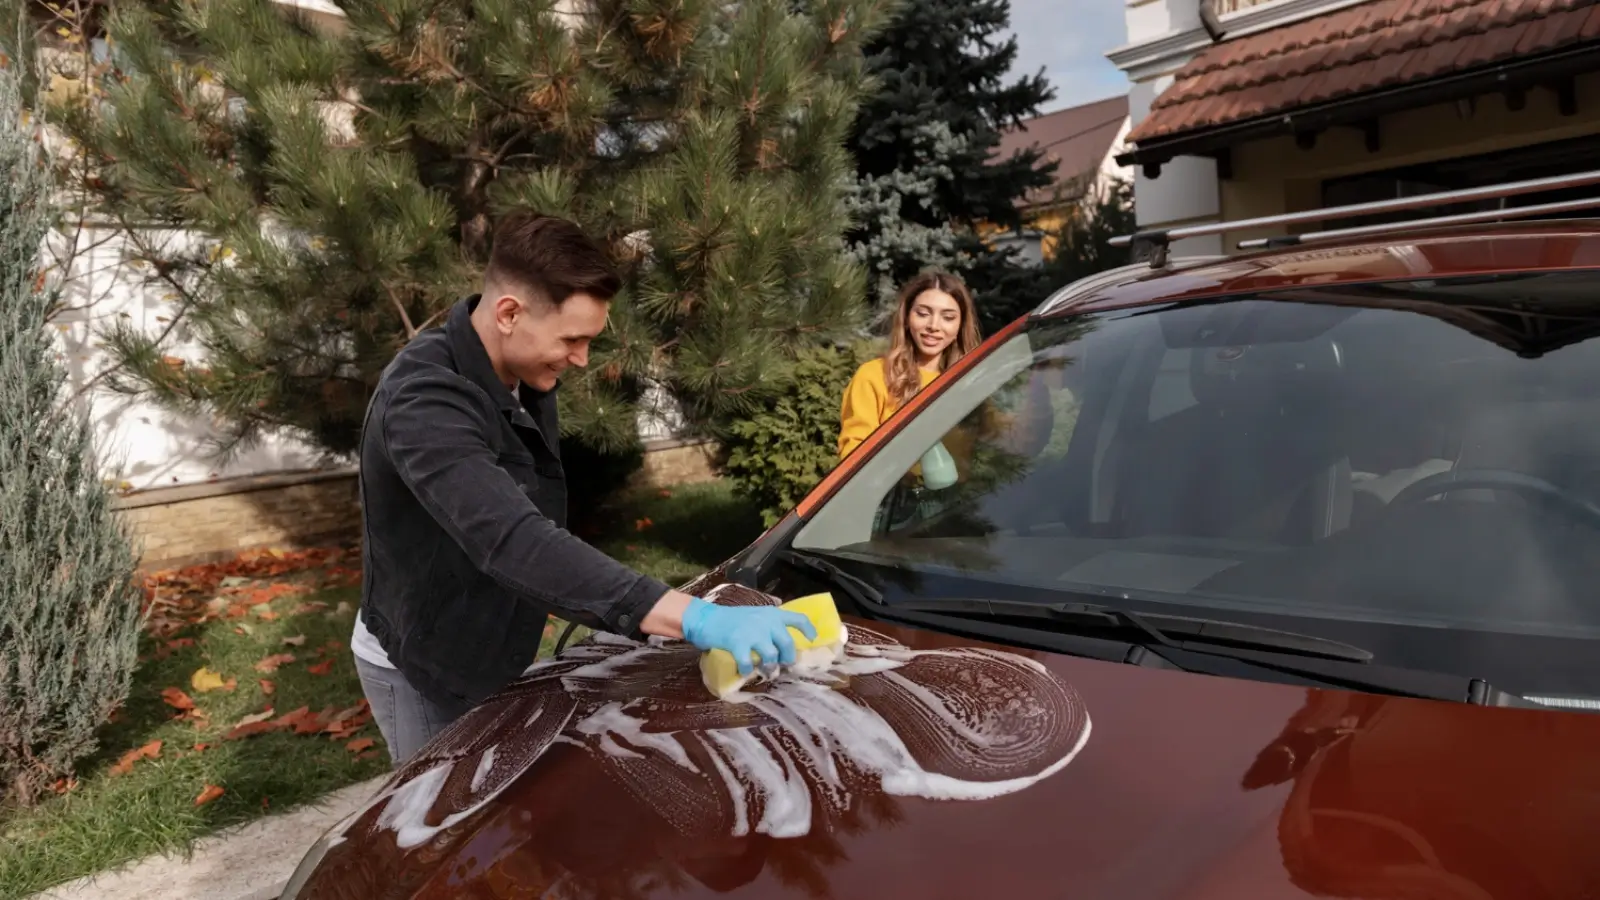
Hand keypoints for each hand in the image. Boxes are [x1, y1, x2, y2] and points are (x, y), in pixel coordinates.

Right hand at [680, 598, 817, 674]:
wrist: (705, 618)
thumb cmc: (730, 619)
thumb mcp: (754, 615)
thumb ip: (768, 625)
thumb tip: (782, 643)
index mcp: (771, 614)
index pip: (798, 618)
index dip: (808, 630)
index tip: (812, 640)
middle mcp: (766, 622)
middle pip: (787, 644)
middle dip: (787, 658)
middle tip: (782, 664)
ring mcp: (752, 633)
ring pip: (771, 656)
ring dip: (770, 667)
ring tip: (766, 672)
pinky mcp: (738, 644)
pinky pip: (749, 664)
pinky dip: (747, 671)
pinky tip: (744, 671)